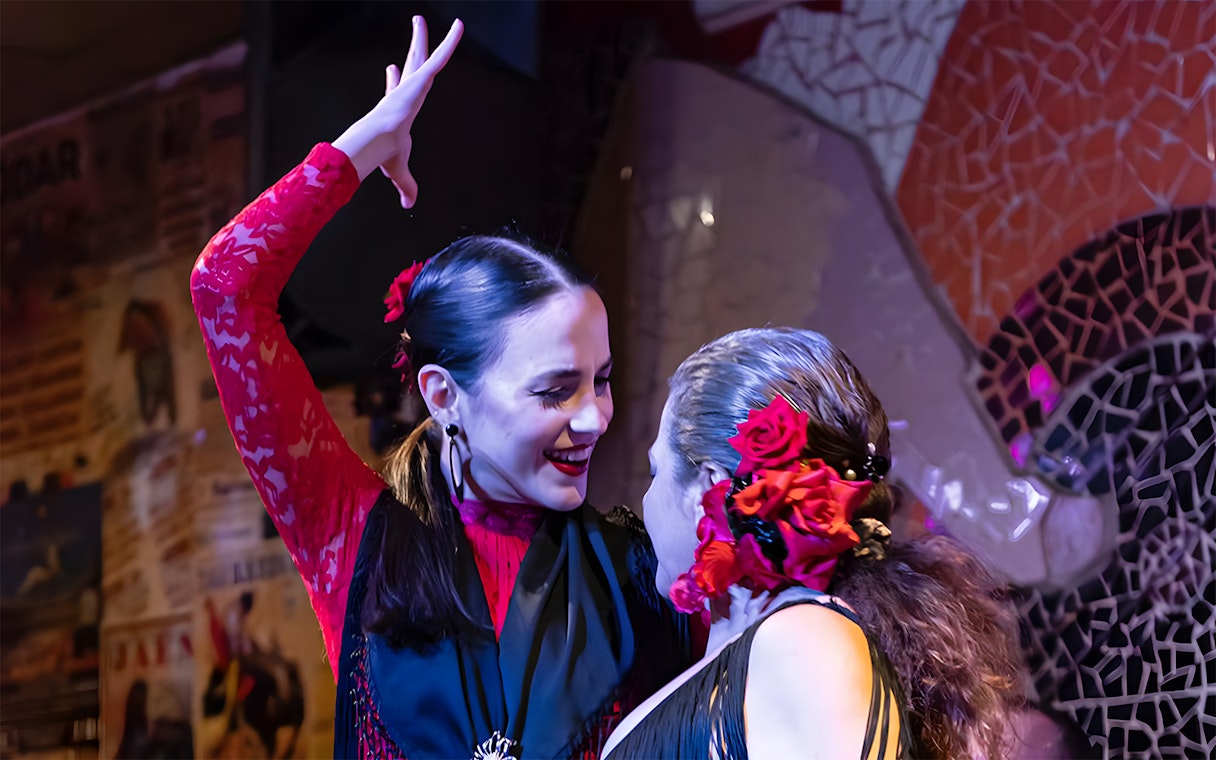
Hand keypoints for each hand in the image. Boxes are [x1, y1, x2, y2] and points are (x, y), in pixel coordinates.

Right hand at [333, 16, 462, 206]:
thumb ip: (407, 185)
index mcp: (397, 107)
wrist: (380, 144)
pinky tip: (461, 26)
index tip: (391, 68)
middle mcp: (403, 91)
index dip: (393, 79)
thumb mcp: (400, 171)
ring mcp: (412, 84)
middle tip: (414, 27)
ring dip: (424, 34)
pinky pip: (439, 56)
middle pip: (409, 62)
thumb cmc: (385, 155)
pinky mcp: (419, 79)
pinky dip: (451, 41)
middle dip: (412, 45)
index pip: (395, 88)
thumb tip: (409, 206)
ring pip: (423, 53)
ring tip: (423, 16)